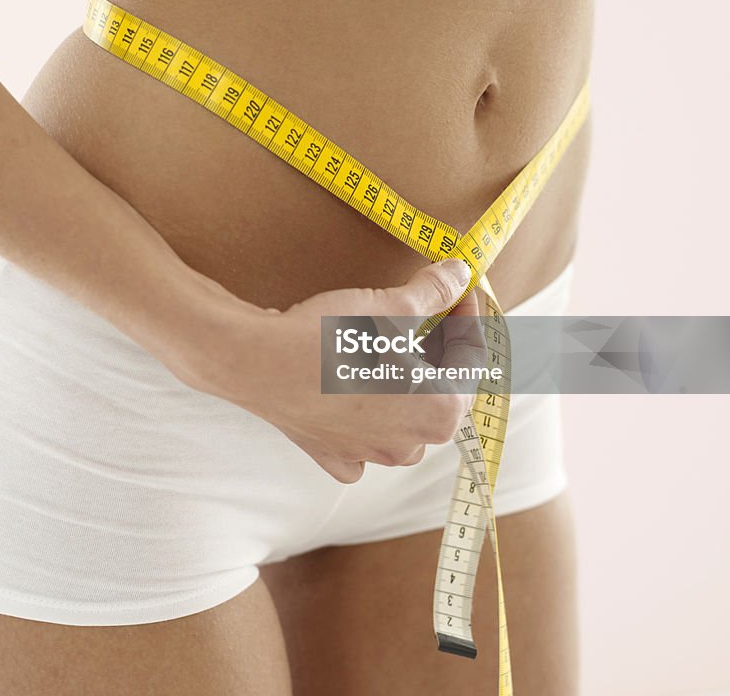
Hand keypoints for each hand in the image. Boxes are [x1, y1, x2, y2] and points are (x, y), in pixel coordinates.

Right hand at [189, 258, 485, 482]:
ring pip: (404, 419)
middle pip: (439, 390)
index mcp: (439, 411)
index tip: (460, 290)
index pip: (471, 358)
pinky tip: (355, 394)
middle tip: (427, 310)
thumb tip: (459, 273)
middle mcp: (410, 445)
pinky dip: (364, 420)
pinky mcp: (332, 455)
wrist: (257, 362)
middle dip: (437, 349)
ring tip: (388, 346)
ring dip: (403, 385)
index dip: (467, 316)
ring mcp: (370, 455)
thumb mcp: (390, 306)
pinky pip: (362, 442)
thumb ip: (433, 292)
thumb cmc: (328, 339)